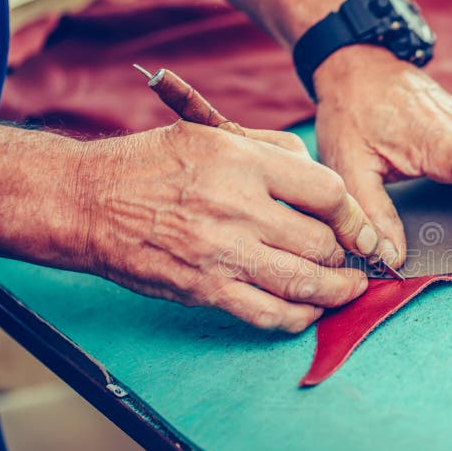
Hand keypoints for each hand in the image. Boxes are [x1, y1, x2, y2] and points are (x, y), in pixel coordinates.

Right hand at [77, 121, 381, 331]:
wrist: (90, 202)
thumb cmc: (153, 164)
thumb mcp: (213, 134)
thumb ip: (272, 149)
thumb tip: (318, 175)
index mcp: (243, 162)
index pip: (328, 192)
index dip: (356, 216)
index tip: (361, 228)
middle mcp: (237, 208)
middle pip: (322, 243)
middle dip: (346, 255)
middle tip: (351, 258)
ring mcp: (222, 254)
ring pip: (305, 284)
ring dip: (337, 291)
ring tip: (348, 289)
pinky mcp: (206, 290)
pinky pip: (270, 315)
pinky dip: (300, 316)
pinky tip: (309, 309)